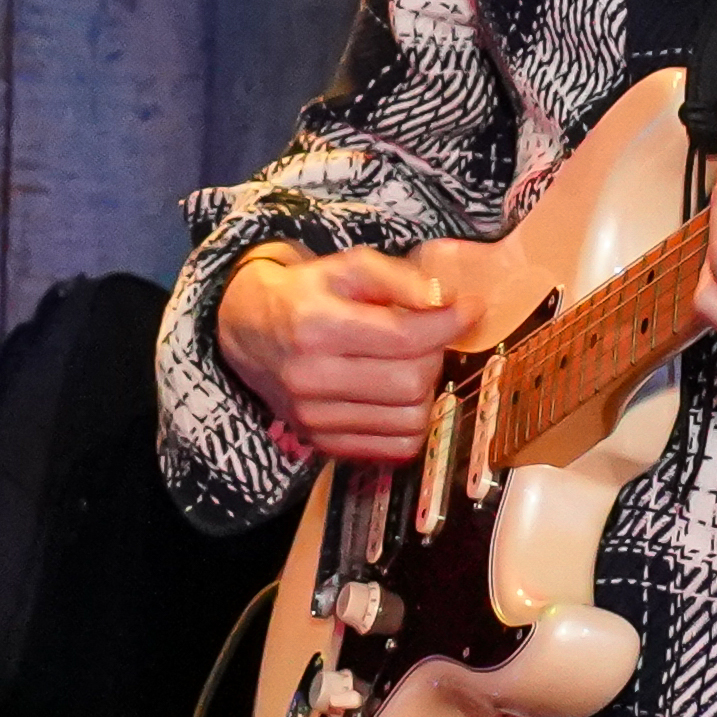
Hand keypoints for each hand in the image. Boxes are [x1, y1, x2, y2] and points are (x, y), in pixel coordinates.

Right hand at [216, 242, 469, 466]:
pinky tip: (399, 396)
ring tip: (409, 365)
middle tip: (428, 336)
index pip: (404, 337)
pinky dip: (411, 423)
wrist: (248, 330)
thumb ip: (400, 278)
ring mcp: (313, 418)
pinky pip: (395, 449)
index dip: (449, 323)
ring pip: (410, 419)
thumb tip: (448, 301)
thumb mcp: (347, 267)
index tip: (468, 309)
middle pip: (412, 381)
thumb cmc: (306, 294)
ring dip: (426, 391)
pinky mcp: (321, 443)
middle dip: (435, 354)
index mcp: (315, 326)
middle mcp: (310, 378)